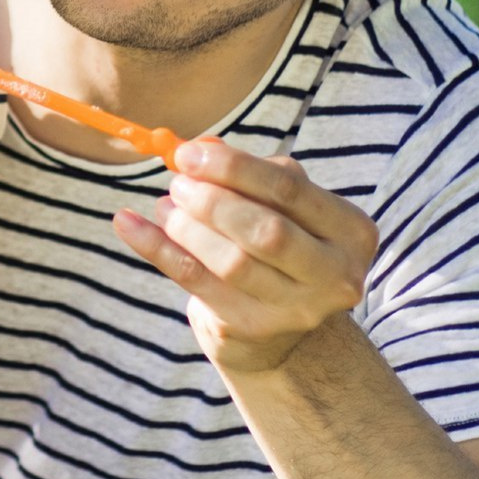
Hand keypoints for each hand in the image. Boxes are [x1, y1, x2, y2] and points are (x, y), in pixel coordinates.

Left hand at [113, 137, 377, 375]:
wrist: (281, 324)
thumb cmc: (281, 242)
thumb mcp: (282, 205)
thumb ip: (251, 175)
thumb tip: (202, 149)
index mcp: (351, 231)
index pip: (289, 190)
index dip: (234, 168)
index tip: (189, 153)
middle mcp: (335, 276)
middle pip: (265, 232)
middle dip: (212, 201)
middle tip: (177, 183)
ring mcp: (296, 311)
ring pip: (230, 263)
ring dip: (185, 227)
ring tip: (165, 206)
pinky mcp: (252, 329)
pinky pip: (195, 283)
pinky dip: (156, 249)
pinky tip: (127, 223)